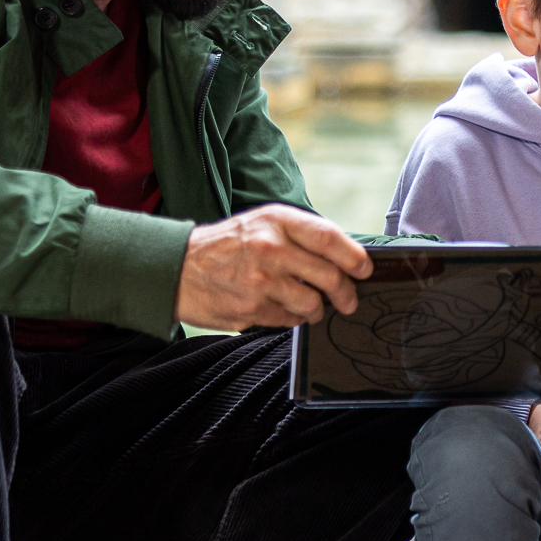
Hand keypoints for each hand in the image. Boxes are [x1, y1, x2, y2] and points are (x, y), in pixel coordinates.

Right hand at [174, 204, 372, 330]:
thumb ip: (298, 236)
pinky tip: (284, 309)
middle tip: (349, 300)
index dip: (354, 256)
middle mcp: (270, 247)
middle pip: (328, 275)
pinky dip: (293, 318)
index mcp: (276, 221)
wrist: (175, 267)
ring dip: (318, 309)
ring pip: (313, 303)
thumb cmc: (225, 245)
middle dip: (346, 293)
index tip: (365, 269)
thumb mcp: (260, 223)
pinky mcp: (251, 309)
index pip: (328, 237)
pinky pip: (290, 320)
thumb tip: (342, 256)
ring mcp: (260, 280)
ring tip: (312, 307)